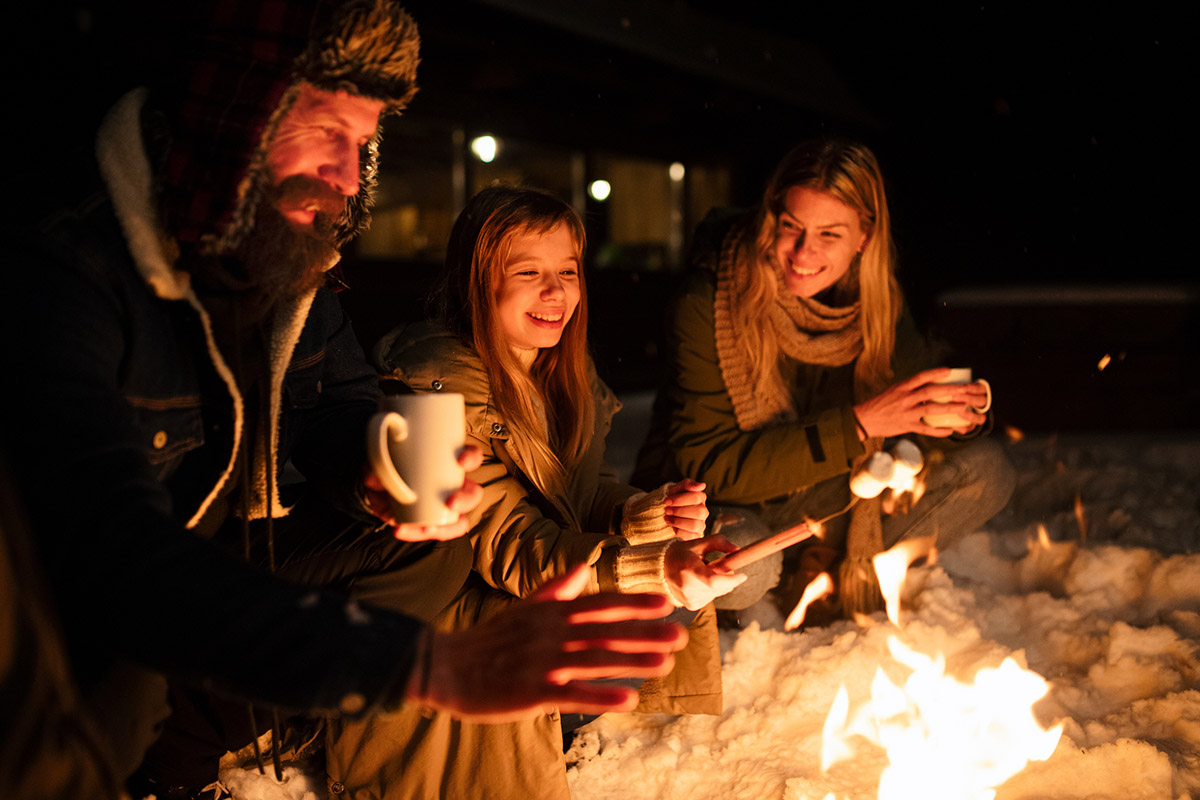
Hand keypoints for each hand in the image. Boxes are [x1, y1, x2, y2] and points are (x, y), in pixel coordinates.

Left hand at [362, 445, 484, 541]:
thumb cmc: (385, 464)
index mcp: (448, 461)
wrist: (374, 486)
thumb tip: (375, 477)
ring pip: (460, 520)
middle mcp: (452, 485)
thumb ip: (378, 463)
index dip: (472, 458)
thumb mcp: (379, 457)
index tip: (460, 462)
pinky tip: (400, 530)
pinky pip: (434, 532)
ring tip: (426, 528)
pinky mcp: (430, 523)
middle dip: (466, 499)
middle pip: (473, 493)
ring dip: (448, 527)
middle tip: (450, 503)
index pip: (471, 457)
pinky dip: (417, 533)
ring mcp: (443, 507)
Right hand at [413, 564, 686, 721]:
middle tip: (680, 633)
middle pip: (605, 631)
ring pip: (594, 659)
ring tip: (665, 663)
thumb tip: (582, 568)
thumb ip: (556, 590)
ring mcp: (542, 662)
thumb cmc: (489, 639)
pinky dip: (600, 695)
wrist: (445, 665)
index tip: (665, 601)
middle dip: (644, 632)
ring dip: (631, 661)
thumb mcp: (523, 608)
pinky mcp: (531, 691)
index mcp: (550, 613)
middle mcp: (551, 633)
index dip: (633, 603)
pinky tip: (628, 699)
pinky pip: (571, 693)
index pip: (599, 605)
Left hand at [663, 479, 708, 539]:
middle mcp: (703, 511)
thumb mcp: (675, 489)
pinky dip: (679, 531)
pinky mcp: (695, 535)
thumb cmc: (671, 499)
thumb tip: (702, 485)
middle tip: (667, 510)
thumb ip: (687, 484)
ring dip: (678, 522)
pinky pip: (692, 536)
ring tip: (667, 519)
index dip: (680, 499)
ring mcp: (700, 524)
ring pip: (695, 525)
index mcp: (700, 497)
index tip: (666, 501)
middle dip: (679, 511)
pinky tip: (672, 527)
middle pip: (699, 512)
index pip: (697, 497)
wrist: (662, 512)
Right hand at [665, 535, 746, 609]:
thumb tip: (737, 550)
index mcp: (689, 569)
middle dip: (725, 577)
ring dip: (717, 584)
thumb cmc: (682, 553)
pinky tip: (698, 582)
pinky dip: (710, 590)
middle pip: (720, 587)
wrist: (660, 568)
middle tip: (713, 565)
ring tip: (702, 573)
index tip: (743, 575)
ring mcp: (688, 599)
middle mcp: (687, 587)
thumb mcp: (699, 542)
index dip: (732, 580)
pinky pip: (712, 598)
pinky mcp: (691, 606)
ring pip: (718, 593)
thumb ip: (719, 542)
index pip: (714, 580)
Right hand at [853, 368, 987, 438]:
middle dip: (950, 390)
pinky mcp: (906, 426)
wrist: (864, 420)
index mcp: (902, 387)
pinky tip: (950, 430)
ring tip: (963, 409)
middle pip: (931, 391)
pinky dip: (938, 430)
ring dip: (949, 408)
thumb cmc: (880, 405)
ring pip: (931, 409)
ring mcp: (906, 412)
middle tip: (965, 389)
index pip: (921, 377)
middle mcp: (905, 398)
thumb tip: (929, 387)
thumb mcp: (894, 392)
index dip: (936, 373)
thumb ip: (910, 389)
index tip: (949, 371)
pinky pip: (925, 429)